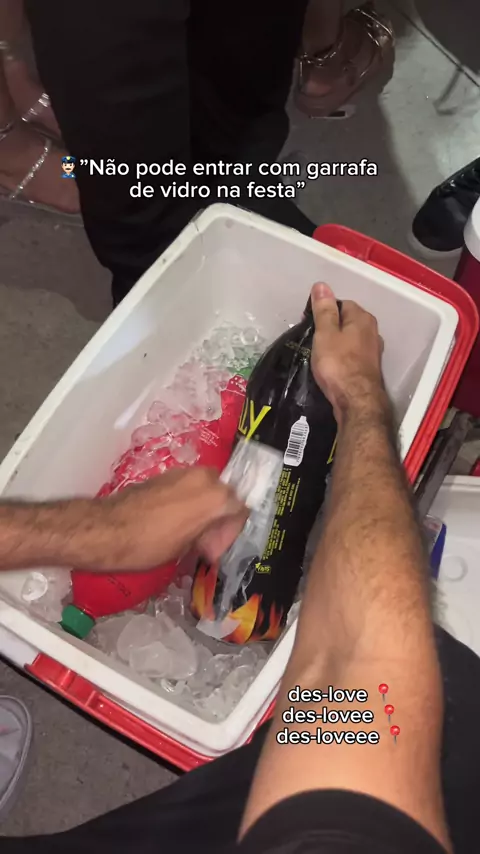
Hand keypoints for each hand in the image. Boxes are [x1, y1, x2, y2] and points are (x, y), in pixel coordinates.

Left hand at [99, 467, 246, 570]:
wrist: (108, 529)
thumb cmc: (150, 545)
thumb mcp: (187, 547)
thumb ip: (207, 536)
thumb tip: (207, 539)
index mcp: (216, 497)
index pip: (240, 510)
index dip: (230, 532)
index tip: (215, 549)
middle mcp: (205, 477)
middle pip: (224, 496)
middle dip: (218, 518)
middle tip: (204, 543)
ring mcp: (184, 472)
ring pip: (206, 490)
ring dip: (204, 510)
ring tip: (189, 534)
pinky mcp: (165, 474)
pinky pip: (188, 487)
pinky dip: (188, 502)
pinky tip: (175, 523)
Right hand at [310, 282, 385, 423]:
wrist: (356, 401)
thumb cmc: (338, 364)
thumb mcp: (325, 333)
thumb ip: (323, 310)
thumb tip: (321, 285)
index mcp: (362, 318)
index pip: (341, 303)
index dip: (324, 310)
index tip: (309, 323)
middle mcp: (372, 331)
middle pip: (347, 321)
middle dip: (330, 327)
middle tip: (312, 339)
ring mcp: (373, 351)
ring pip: (350, 339)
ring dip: (336, 343)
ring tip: (319, 354)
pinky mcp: (369, 368)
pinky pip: (352, 355)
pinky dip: (342, 357)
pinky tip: (332, 367)